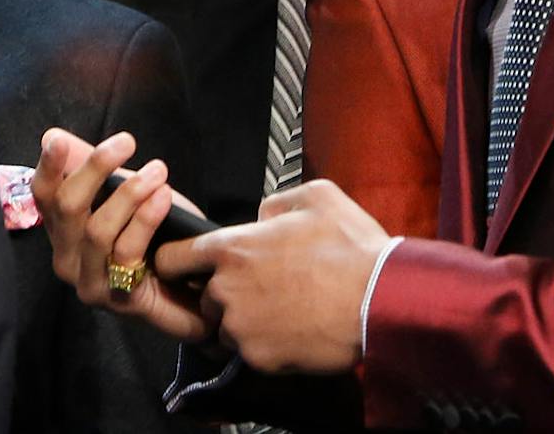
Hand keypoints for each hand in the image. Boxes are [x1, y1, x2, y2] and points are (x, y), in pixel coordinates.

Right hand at [32, 127, 211, 341]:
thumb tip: (53, 135)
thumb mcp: (123, 194)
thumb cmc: (156, 235)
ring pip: (97, 230)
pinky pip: (127, 251)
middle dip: (95, 169)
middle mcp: (67, 259)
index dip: (47, 168)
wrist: (190, 284)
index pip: (43, 197)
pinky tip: (163, 197)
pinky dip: (146, 218)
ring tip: (158, 170)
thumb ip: (91, 168)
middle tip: (128, 141)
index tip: (57, 141)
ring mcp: (90, 282)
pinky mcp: (118, 299)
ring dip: (130, 193)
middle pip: (67, 208)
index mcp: (64, 231)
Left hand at [156, 179, 389, 373]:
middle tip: (265, 287)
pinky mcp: (259, 358)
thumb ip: (277, 203)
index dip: (179, 261)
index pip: (174, 258)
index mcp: (234, 247)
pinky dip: (266, 343)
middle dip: (226, 293)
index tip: (190, 266)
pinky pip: (250, 351)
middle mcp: (227, 289)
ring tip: (284, 310)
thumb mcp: (317, 196)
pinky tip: (295, 329)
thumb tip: (262, 216)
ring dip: (245, 321)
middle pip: (205, 297)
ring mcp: (241, 327)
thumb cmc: (350, 245)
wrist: (379, 298)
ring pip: (227, 327)